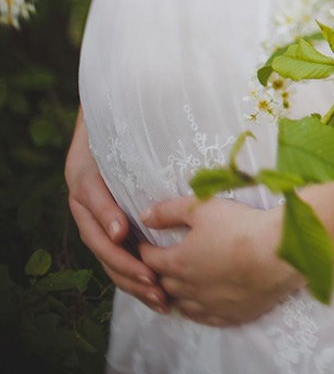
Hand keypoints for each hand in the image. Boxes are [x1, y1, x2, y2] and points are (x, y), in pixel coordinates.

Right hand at [65, 111, 167, 313]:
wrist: (114, 125)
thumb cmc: (116, 135)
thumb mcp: (113, 147)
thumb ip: (114, 180)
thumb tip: (121, 230)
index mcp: (84, 189)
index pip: (96, 218)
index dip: (112, 234)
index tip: (130, 245)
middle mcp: (89, 210)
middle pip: (105, 249)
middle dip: (129, 269)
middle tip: (155, 283)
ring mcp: (101, 222)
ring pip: (112, 259)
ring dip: (135, 281)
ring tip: (161, 297)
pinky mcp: (117, 230)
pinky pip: (123, 258)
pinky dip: (139, 275)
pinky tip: (159, 292)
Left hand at [139, 196, 304, 326]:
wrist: (279, 252)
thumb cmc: (241, 227)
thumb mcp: (203, 208)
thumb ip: (169, 211)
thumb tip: (144, 217)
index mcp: (178, 262)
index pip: (150, 259)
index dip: (146, 251)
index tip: (147, 245)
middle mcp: (188, 289)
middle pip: (163, 284)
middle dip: (159, 273)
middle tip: (163, 265)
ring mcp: (209, 305)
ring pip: (182, 305)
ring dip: (177, 295)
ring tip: (180, 286)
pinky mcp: (230, 315)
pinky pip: (206, 318)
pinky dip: (199, 311)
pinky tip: (202, 305)